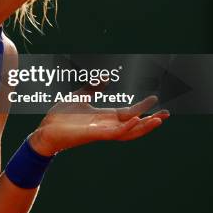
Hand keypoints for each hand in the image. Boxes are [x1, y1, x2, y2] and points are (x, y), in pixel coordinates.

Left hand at [30, 94, 169, 155]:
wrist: (45, 128)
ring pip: (128, 132)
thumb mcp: (80, 96)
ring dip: (144, 127)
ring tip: (159, 120)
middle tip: (167, 115)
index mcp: (104, 117)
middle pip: (134, 126)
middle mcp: (106, 126)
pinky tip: (136, 121)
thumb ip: (93, 88)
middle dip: (150, 121)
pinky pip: (114, 133)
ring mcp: (101, 132)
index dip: (142, 107)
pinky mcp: (94, 135)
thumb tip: (105, 78)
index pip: (129, 113)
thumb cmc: (61, 116)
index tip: (155, 99)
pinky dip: (127, 128)